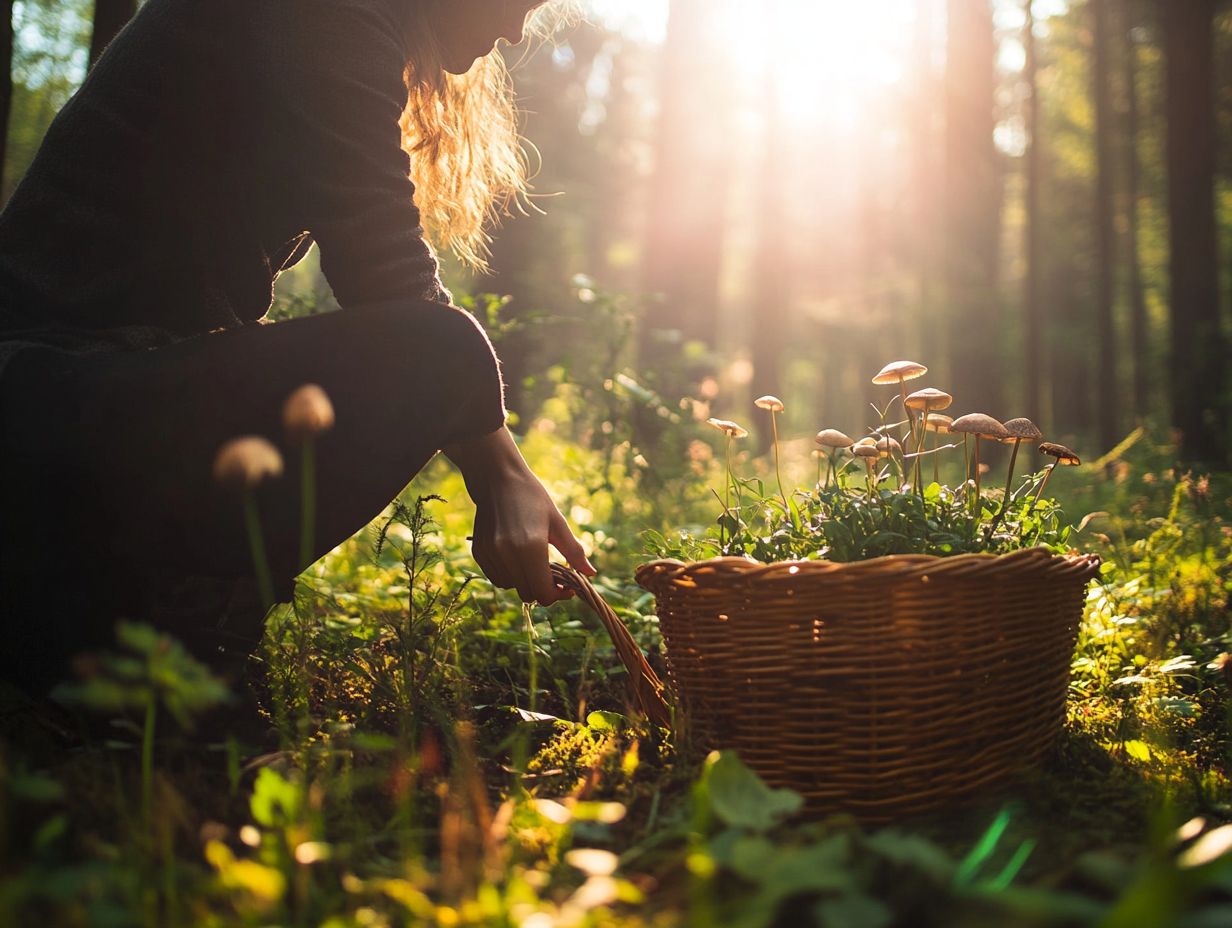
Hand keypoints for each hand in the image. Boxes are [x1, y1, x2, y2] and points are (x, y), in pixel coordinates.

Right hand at [444, 426, 595, 604]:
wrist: (497, 479)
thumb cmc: (532, 497)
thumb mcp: (558, 522)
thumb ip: (574, 551)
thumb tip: (591, 574)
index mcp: (531, 547)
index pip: (542, 592)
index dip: (557, 595)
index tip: (566, 587)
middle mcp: (507, 554)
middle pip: (527, 594)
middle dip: (543, 589)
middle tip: (553, 575)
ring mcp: (490, 554)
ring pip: (511, 587)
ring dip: (525, 581)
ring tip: (533, 561)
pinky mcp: (479, 552)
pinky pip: (496, 577)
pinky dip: (509, 574)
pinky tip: (517, 557)